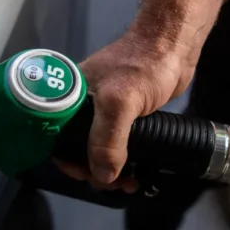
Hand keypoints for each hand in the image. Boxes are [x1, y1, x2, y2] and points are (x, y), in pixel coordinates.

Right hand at [56, 30, 197, 190]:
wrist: (175, 46)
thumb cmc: (144, 66)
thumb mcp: (120, 102)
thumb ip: (107, 139)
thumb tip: (102, 175)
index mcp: (70, 98)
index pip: (55, 137)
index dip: (66, 160)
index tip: (84, 176)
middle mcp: (83, 105)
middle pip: (77, 146)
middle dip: (92, 170)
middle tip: (112, 184)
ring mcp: (105, 110)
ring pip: (99, 148)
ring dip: (110, 170)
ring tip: (128, 183)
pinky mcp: (126, 115)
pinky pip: (117, 144)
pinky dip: (123, 161)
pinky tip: (135, 172)